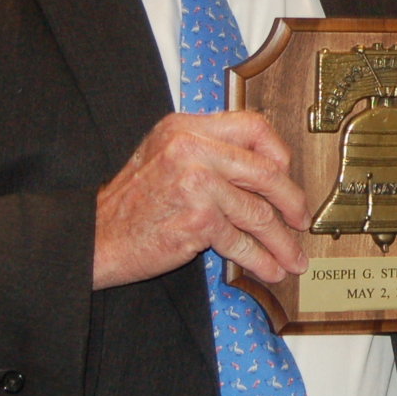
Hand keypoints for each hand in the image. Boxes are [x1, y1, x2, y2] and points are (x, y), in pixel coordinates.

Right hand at [91, 110, 306, 289]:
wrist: (95, 237)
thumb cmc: (131, 203)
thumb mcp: (164, 156)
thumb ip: (207, 152)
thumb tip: (262, 168)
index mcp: (186, 127)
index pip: (252, 126)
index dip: (278, 153)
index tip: (287, 176)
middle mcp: (192, 148)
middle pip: (265, 170)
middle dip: (292, 201)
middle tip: (301, 220)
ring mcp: (196, 182)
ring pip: (258, 211)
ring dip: (281, 240)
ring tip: (292, 257)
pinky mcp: (197, 219)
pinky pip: (241, 241)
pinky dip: (260, 259)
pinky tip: (269, 269)